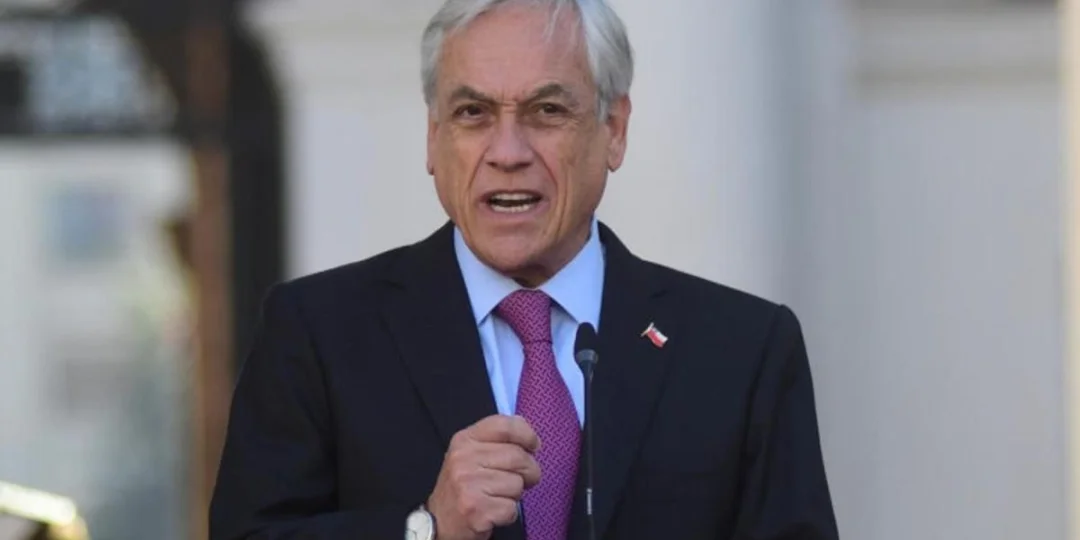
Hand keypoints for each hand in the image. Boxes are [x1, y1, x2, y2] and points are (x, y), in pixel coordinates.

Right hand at [426, 415, 541, 539]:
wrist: (440, 521)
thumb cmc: (465, 485)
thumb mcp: (472, 454)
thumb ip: (498, 440)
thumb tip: (531, 437)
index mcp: (465, 440)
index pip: (504, 426)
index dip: (527, 435)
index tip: (533, 446)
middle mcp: (463, 458)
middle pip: (518, 457)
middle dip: (529, 472)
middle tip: (520, 480)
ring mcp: (467, 484)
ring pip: (517, 484)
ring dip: (515, 495)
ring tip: (497, 496)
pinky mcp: (475, 509)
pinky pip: (512, 509)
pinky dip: (508, 514)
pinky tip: (493, 511)